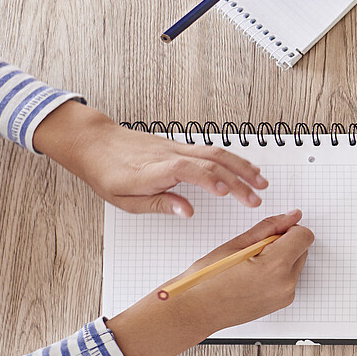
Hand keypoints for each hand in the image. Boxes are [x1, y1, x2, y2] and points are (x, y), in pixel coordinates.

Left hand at [34, 101, 268, 215]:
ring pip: (216, 153)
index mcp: (154, 170)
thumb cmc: (107, 172)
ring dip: (241, 166)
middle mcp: (170, 156)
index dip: (209, 179)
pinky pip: (211, 151)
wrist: (96, 143)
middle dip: (238, 180)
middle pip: (211, 162)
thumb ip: (160, 204)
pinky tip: (241, 168)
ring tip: (261, 181)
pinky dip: (231, 159)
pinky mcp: (180, 146)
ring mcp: (177, 148)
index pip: (188, 170)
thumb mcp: (125, 200)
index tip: (227, 192)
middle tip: (256, 198)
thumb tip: (186, 212)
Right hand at [106, 211, 312, 355]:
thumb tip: (291, 216)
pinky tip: (252, 277)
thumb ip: (269, 228)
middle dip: (284, 243)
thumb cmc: (206, 281)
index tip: (271, 232)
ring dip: (281, 258)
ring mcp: (284, 297)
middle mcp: (286, 284)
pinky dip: (276, 273)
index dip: (288, 229)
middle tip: (253, 250)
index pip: (304, 235)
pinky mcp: (280, 304)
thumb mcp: (236, 245)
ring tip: (249, 266)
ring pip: (296, 264)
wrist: (193, 312)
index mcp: (276, 266)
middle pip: (302, 249)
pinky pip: (288, 279)